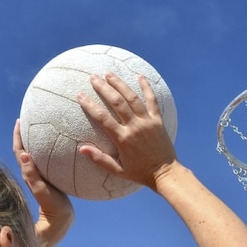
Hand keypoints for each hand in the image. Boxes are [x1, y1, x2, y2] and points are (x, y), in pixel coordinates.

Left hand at [13, 119, 73, 246]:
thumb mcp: (42, 190)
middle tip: (28, 120)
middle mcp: (31, 173)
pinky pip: (43, 162)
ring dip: (33, 142)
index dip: (18, 136)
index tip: (19, 121)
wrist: (59, 223)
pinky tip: (54, 148)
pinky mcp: (47, 181)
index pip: (19, 151)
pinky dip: (44, 152)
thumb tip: (24, 155)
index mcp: (28, 173)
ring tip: (39, 129)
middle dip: (24, 134)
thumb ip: (32, 175)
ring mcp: (39, 177)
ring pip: (33, 155)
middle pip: (24, 150)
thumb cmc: (51, 208)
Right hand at [77, 72, 176, 190]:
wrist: (165, 173)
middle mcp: (134, 127)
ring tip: (109, 73)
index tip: (81, 95)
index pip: (102, 118)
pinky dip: (146, 87)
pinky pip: (152, 100)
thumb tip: (82, 149)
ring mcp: (147, 122)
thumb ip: (99, 159)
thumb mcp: (118, 170)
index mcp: (123, 139)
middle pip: (117, 102)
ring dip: (120, 84)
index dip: (90, 105)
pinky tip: (140, 76)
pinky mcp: (158, 120)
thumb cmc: (140, 173)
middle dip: (104, 88)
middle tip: (93, 77)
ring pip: (132, 98)